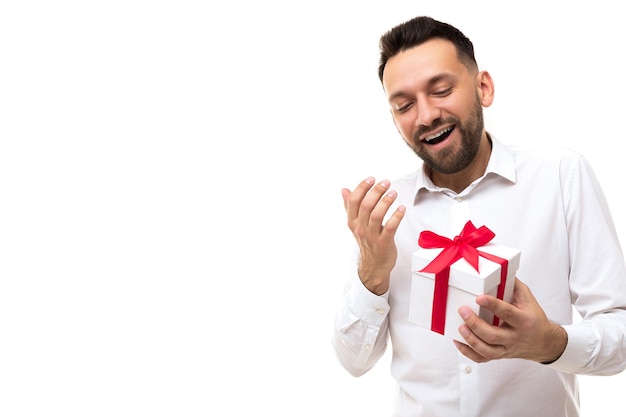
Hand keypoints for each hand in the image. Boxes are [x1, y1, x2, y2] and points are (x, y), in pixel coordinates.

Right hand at [342, 177, 405, 294]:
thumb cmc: (366, 241)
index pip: (353, 201)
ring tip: (394, 193)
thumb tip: (344, 190)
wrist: (373, 265)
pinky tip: (402, 208)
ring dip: (386, 202)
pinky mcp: (384, 242)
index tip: (372, 178)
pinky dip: (396, 216)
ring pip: (377, 215)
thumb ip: (349, 206)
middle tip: (386, 183)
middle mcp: (360, 228)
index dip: (362, 187)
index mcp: (352, 221)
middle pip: (366, 206)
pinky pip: (390, 227)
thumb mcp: (355, 224)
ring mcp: (371, 236)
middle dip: (376, 191)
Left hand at [453, 278, 566, 362]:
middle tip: (463, 311)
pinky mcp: (500, 355)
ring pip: (487, 350)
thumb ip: (513, 285)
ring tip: (460, 328)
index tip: (479, 297)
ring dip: (471, 340)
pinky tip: (458, 342)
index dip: (493, 305)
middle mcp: (515, 337)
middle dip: (475, 324)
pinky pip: (482, 358)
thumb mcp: (528, 299)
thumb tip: (498, 269)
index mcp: (524, 321)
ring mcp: (507, 348)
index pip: (507, 314)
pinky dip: (468, 352)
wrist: (545, 343)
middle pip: (493, 336)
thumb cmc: (534, 318)